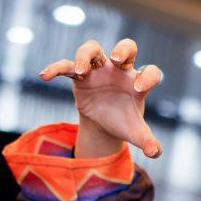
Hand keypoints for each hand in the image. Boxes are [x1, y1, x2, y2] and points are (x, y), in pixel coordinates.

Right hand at [39, 37, 161, 158]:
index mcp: (137, 83)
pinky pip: (66, 66)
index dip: (147, 77)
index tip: (139, 89)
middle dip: (122, 49)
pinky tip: (44, 75)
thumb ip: (148, 142)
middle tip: (115, 59)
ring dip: (86, 55)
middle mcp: (120, 71)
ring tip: (80, 71)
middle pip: (127, 47)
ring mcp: (99, 70)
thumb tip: (155, 153)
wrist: (103, 122)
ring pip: (93, 49)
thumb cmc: (123, 121)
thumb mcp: (135, 133)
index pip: (150, 72)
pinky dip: (56, 68)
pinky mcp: (80, 76)